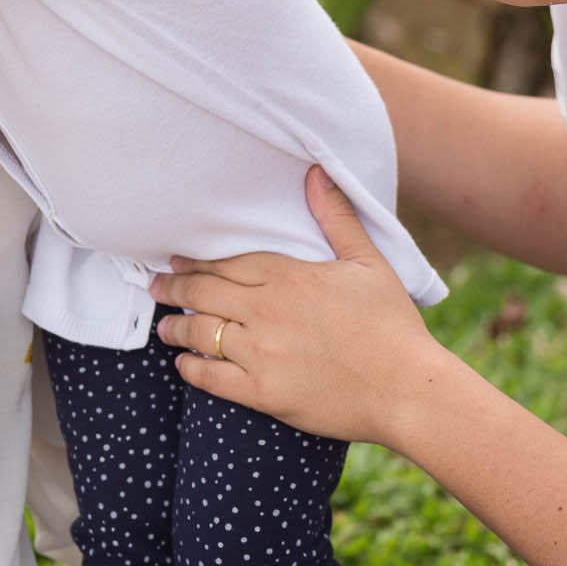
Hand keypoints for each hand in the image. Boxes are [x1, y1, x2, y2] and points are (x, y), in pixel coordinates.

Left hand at [149, 165, 450, 444]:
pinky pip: (210, 378)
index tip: (177, 262)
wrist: (407, 389)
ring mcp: (261, 353)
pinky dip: (191, 368)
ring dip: (175, 328)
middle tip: (158, 287)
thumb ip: (336, 217)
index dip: (195, 263)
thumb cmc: (392, 325)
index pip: (225, 263)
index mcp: (289, 276)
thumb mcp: (368, 262)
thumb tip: (316, 172)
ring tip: (165, 328)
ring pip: (200, 333)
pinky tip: (184, 364)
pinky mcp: (262, 393)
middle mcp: (266, 311)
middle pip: (202, 293)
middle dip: (173, 289)